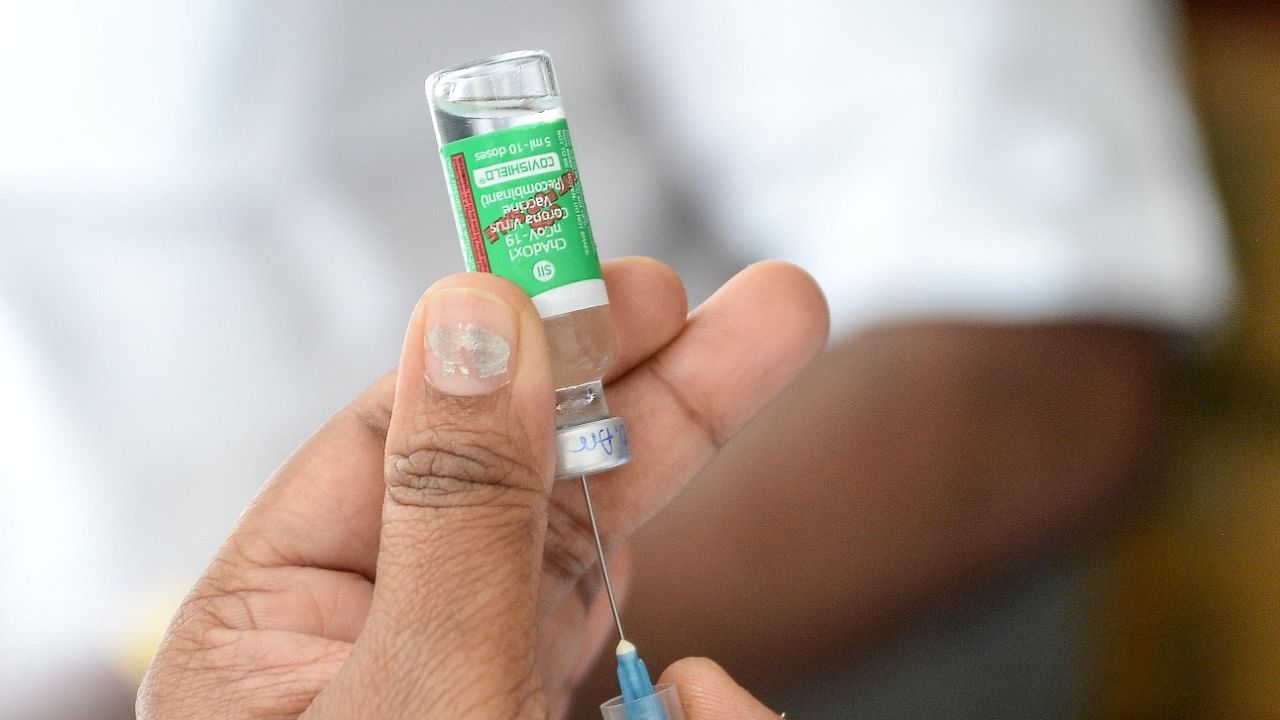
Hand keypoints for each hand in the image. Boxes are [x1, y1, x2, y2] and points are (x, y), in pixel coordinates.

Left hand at [138, 257, 825, 718]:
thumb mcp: (415, 697)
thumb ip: (452, 508)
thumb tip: (470, 305)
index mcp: (292, 605)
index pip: (415, 422)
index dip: (531, 337)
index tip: (637, 287)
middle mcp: (390, 621)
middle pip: (531, 461)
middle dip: (651, 376)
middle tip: (768, 305)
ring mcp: (481, 674)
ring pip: (596, 539)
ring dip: (688, 456)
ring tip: (776, 352)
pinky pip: (635, 665)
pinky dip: (698, 692)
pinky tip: (711, 713)